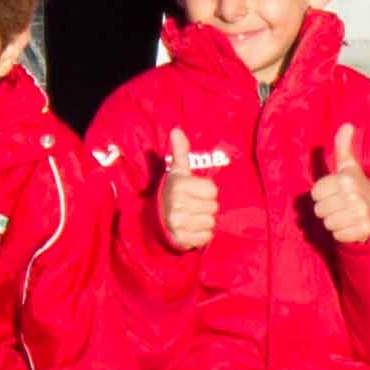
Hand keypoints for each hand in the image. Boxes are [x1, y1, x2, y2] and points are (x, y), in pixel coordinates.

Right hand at [157, 129, 218, 251]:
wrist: (156, 220)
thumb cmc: (174, 192)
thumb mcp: (177, 172)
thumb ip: (180, 152)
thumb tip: (176, 130)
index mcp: (179, 186)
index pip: (212, 190)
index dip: (207, 192)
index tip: (195, 192)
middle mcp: (177, 205)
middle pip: (213, 207)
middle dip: (206, 207)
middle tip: (193, 206)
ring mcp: (178, 223)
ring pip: (210, 223)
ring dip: (204, 222)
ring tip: (192, 217)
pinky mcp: (181, 239)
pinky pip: (206, 237)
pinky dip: (201, 235)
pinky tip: (191, 229)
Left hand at [308, 124, 369, 244]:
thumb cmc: (359, 186)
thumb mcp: (350, 166)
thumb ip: (343, 147)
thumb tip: (347, 125)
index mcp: (346, 179)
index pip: (315, 193)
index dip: (323, 193)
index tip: (335, 192)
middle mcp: (354, 196)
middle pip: (319, 210)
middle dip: (327, 208)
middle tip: (340, 204)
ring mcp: (360, 214)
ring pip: (327, 224)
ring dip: (334, 221)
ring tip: (345, 214)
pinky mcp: (363, 230)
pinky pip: (338, 236)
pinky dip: (343, 233)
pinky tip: (351, 224)